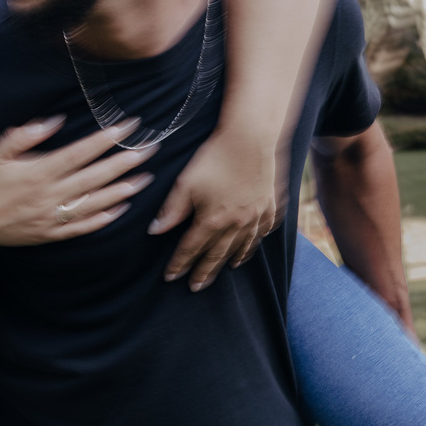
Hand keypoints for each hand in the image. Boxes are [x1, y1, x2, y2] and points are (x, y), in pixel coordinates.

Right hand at [0, 116, 158, 246]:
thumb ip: (25, 135)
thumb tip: (54, 120)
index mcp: (38, 172)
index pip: (80, 153)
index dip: (105, 140)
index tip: (127, 127)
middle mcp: (49, 196)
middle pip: (95, 177)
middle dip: (125, 162)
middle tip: (150, 150)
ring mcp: (51, 217)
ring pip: (95, 203)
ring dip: (122, 191)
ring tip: (145, 179)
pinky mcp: (50, 234)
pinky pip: (82, 228)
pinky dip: (103, 219)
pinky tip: (121, 209)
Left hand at [148, 125, 279, 290]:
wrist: (250, 139)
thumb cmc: (214, 158)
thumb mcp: (186, 183)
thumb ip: (172, 209)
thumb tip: (155, 230)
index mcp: (212, 220)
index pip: (191, 248)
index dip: (180, 263)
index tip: (171, 276)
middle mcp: (236, 224)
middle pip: (217, 253)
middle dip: (204, 271)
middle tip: (196, 286)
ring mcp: (256, 216)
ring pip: (243, 245)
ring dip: (231, 259)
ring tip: (226, 269)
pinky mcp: (270, 205)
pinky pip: (264, 229)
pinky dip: (256, 241)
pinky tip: (252, 244)